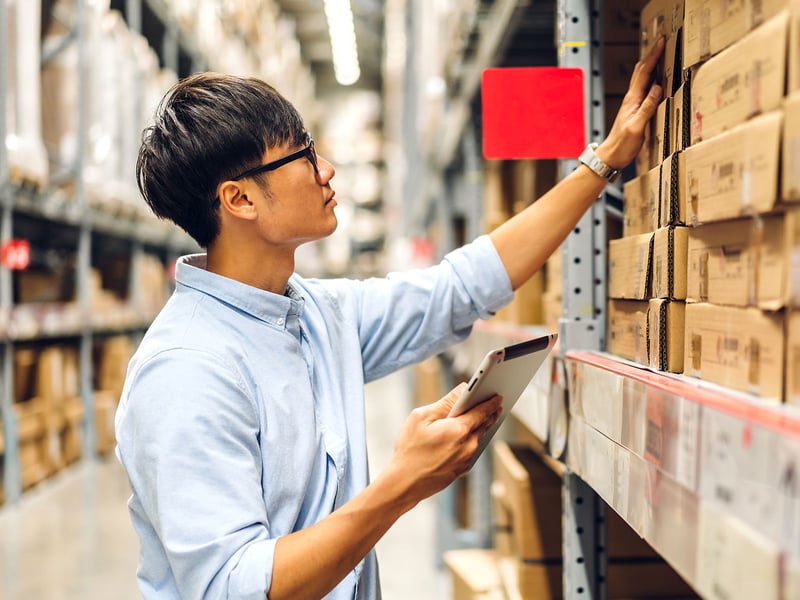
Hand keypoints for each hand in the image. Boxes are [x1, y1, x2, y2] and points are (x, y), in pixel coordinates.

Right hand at [387, 382, 502, 504]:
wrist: (405, 483)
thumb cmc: (410, 449)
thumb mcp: (421, 418)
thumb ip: (445, 402)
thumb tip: (462, 390)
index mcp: (459, 430)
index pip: (482, 411)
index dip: (491, 402)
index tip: (498, 396)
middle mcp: (468, 446)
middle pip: (484, 425)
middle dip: (490, 413)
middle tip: (496, 403)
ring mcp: (466, 459)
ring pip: (478, 438)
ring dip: (481, 426)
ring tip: (482, 416)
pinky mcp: (462, 469)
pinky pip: (472, 450)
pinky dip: (472, 439)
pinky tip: (466, 435)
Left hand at [596, 35, 665, 168]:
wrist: (610, 157)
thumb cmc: (622, 145)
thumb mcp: (636, 127)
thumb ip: (646, 107)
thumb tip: (657, 87)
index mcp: (632, 100)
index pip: (644, 72)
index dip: (653, 56)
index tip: (662, 41)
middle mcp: (631, 99)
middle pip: (641, 71)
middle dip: (651, 55)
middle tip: (662, 41)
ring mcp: (632, 104)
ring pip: (641, 78)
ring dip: (650, 64)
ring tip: (659, 53)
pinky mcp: (634, 110)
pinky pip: (643, 89)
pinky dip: (650, 78)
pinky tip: (655, 79)